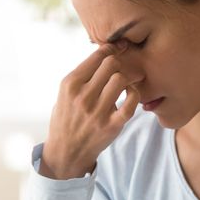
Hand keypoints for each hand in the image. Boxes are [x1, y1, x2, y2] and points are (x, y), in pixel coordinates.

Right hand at [40, 40, 142, 178]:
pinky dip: (134, 94)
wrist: (66, 151)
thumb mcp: (64, 94)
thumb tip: (105, 53)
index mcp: (70, 84)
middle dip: (119, 62)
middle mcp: (83, 96)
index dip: (111, 48)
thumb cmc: (67, 118)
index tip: (118, 48)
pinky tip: (130, 95)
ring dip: (127, 78)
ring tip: (125, 83)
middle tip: (122, 68)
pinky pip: (131, 102)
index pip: (97, 56)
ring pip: (121, 79)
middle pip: (111, 64)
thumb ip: (82, 76)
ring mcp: (98, 111)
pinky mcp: (112, 125)